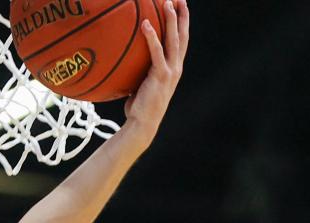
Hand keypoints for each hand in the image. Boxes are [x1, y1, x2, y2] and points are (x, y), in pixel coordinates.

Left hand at [123, 0, 188, 140]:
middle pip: (182, 36)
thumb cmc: (139, 106)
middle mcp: (176, 68)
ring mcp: (170, 72)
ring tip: (167, 3)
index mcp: (174, 68)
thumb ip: (141, 69)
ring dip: (171, 20)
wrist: (143, 124)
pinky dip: (152, 37)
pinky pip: (157, 52)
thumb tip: (126, 57)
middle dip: (182, 16)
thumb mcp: (142, 83)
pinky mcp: (160, 76)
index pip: (181, 41)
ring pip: (174, 40)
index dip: (183, 23)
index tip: (181, 6)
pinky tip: (146, 24)